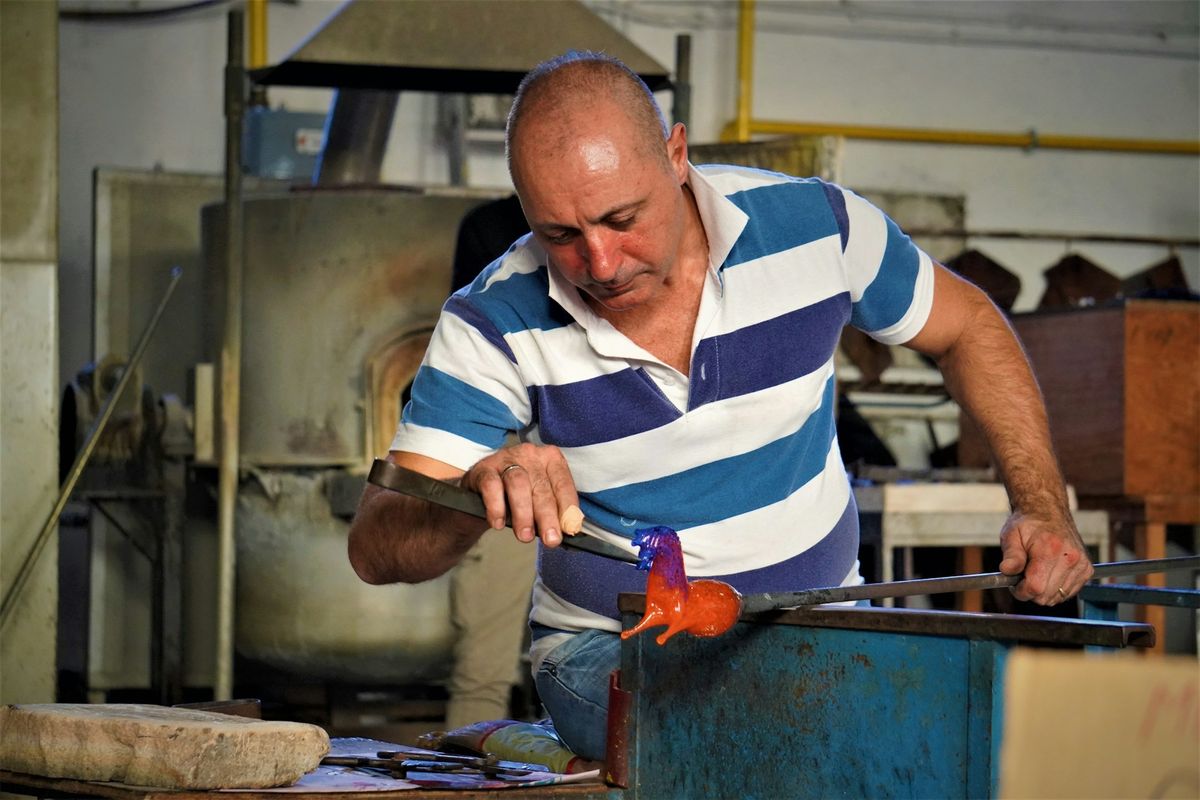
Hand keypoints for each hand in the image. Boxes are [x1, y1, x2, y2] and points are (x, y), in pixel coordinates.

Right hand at [461, 443, 579, 547]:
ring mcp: (505, 458)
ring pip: (518, 484)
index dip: (568, 507)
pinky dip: (496, 506)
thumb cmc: (517, 494)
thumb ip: (555, 510)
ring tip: (525, 535)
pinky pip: (491, 486)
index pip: (563, 482)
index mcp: (550, 458)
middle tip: (550, 539)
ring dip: (523, 513)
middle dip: (547, 516)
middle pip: (541, 486)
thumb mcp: (539, 498)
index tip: (570, 529)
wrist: (481, 490)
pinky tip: (499, 523)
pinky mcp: (483, 469)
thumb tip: (570, 529)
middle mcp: (529, 454)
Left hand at [998, 509, 1093, 604]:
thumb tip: (1007, 571)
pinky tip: (1048, 575)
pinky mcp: (1087, 570)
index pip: (1036, 587)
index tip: (1013, 585)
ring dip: (1043, 591)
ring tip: (1035, 572)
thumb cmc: (1028, 523)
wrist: (1048, 510)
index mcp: (1050, 549)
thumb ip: (1011, 555)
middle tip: (1022, 576)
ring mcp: (1081, 565)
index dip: (1020, 591)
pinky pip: (1068, 593)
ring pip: (1057, 597)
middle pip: (1046, 596)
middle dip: (1030, 591)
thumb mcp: (1011, 535)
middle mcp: (1070, 558)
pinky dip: (1055, 589)